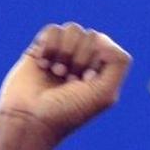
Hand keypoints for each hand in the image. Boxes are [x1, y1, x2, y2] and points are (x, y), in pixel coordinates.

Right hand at [0, 23, 131, 149]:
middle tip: (69, 80)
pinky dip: (49, 46)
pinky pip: (52, 29)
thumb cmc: (68, 111)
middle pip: (90, 35)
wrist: (30, 120)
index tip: (85, 81)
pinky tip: (43, 64)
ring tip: (57, 73)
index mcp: (101, 72)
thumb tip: (101, 36)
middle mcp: (83, 62)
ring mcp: (62, 55)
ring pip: (72, 29)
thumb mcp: (104, 92)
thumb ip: (118, 62)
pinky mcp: (40, 50)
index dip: (96, 59)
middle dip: (80, 57)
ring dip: (65, 51)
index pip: (106, 45)